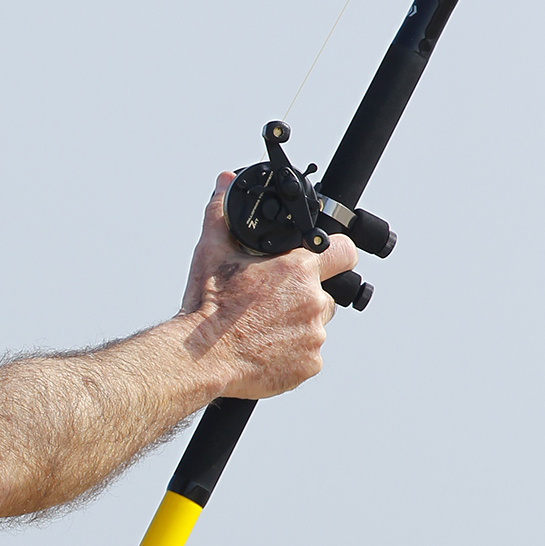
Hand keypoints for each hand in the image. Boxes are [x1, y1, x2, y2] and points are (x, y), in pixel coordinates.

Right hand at [177, 173, 357, 399]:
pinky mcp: (309, 365)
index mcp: (298, 270)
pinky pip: (309, 355)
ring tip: (264, 328)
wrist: (200, 358)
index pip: (345, 251)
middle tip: (274, 301)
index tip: (328, 258)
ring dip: (298, 324)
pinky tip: (267, 349)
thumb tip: (224, 181)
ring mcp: (314, 336)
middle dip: (306, 295)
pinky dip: (293, 353)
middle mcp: (313, 301)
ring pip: (316, 325)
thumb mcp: (211, 251)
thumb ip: (221, 211)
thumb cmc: (206, 306)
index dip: (337, 252)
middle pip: (325, 292)